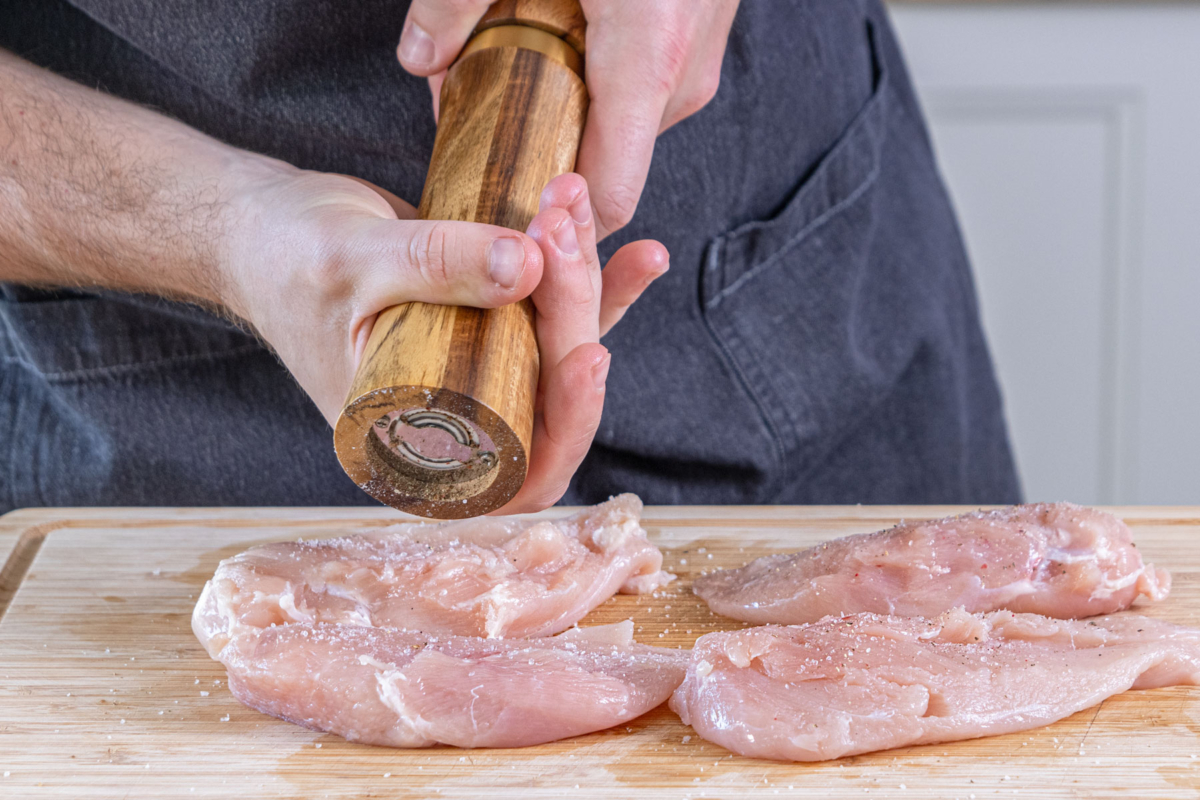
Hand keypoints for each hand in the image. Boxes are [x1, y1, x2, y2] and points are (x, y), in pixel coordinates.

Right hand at [221, 164, 667, 512]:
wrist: (261, 224)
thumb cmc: (284, 260)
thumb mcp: (352, 262)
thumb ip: (435, 265)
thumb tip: (529, 266)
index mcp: (413, 450)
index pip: (512, 475)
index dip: (564, 428)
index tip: (587, 357)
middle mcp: (457, 423)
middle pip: (550, 402)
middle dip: (574, 320)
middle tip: (559, 237)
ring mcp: (480, 372)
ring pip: (560, 351)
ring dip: (587, 284)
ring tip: (576, 210)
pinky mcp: (493, 323)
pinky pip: (555, 312)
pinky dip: (596, 279)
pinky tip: (640, 251)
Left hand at [397, 0, 740, 238]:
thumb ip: (458, 2)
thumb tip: (416, 60)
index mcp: (645, 59)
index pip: (610, 198)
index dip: (553, 218)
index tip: (499, 198)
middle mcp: (680, 76)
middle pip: (603, 162)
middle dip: (535, 149)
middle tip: (474, 113)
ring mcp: (695, 63)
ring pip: (619, 126)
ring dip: (561, 110)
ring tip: (507, 61)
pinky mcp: (694, 45)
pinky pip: (638, 92)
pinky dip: (590, 81)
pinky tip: (554, 36)